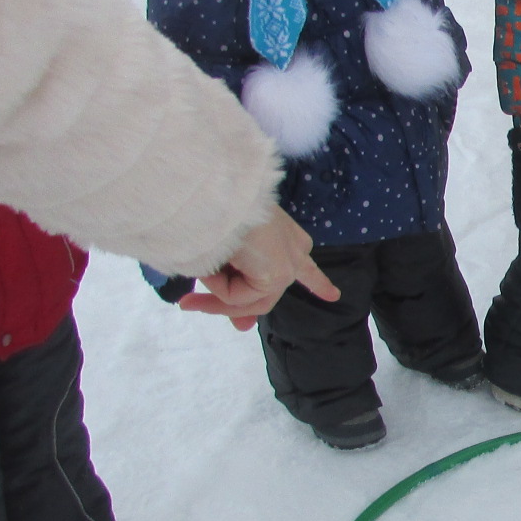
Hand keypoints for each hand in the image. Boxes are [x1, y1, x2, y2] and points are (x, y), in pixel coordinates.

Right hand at [178, 206, 338, 329]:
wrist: (213, 192)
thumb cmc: (210, 210)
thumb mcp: (221, 251)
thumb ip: (233, 290)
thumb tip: (243, 328)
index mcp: (284, 234)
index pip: (304, 262)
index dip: (317, 282)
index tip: (333, 295)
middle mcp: (292, 249)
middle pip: (265, 295)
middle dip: (225, 306)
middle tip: (189, 306)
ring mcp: (287, 264)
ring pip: (248, 300)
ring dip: (213, 300)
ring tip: (186, 299)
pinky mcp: (276, 274)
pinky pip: (238, 297)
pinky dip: (215, 288)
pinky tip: (208, 266)